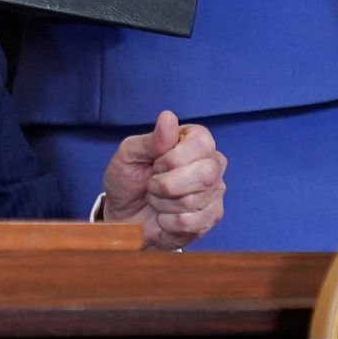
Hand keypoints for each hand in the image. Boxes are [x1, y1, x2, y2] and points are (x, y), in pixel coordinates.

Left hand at [101, 110, 225, 250]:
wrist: (123, 216)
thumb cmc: (127, 180)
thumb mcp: (129, 155)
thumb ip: (151, 139)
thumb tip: (168, 117)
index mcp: (193, 140)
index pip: (201, 142)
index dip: (174, 158)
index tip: (155, 165)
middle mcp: (210, 163)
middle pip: (206, 173)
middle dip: (168, 184)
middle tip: (152, 185)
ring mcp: (214, 192)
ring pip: (196, 200)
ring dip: (164, 203)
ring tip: (155, 200)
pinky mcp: (210, 218)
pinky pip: (193, 222)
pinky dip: (168, 222)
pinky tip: (163, 217)